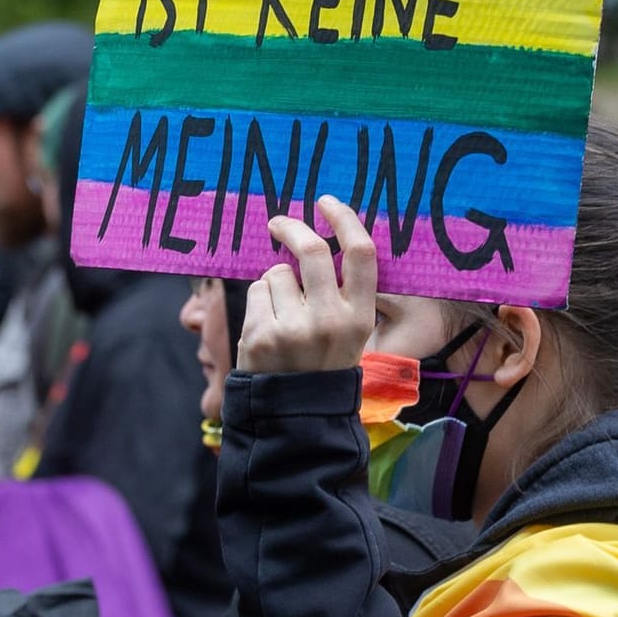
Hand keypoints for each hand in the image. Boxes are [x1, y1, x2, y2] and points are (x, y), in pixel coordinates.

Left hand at [238, 196, 376, 374]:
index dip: (345, 220)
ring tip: (281, 317)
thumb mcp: (349, 332)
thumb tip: (314, 241)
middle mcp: (330, 320)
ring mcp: (295, 329)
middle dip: (292, 229)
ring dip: (274, 286)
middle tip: (279, 224)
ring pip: (277, 274)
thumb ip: (339, 291)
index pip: (361, 254)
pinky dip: (259, 304)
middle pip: (312, 250)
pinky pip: (256, 293)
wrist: (297, 413)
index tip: (327, 203)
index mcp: (358, 317)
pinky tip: (266, 331)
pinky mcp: (263, 336)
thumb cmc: (321, 363)